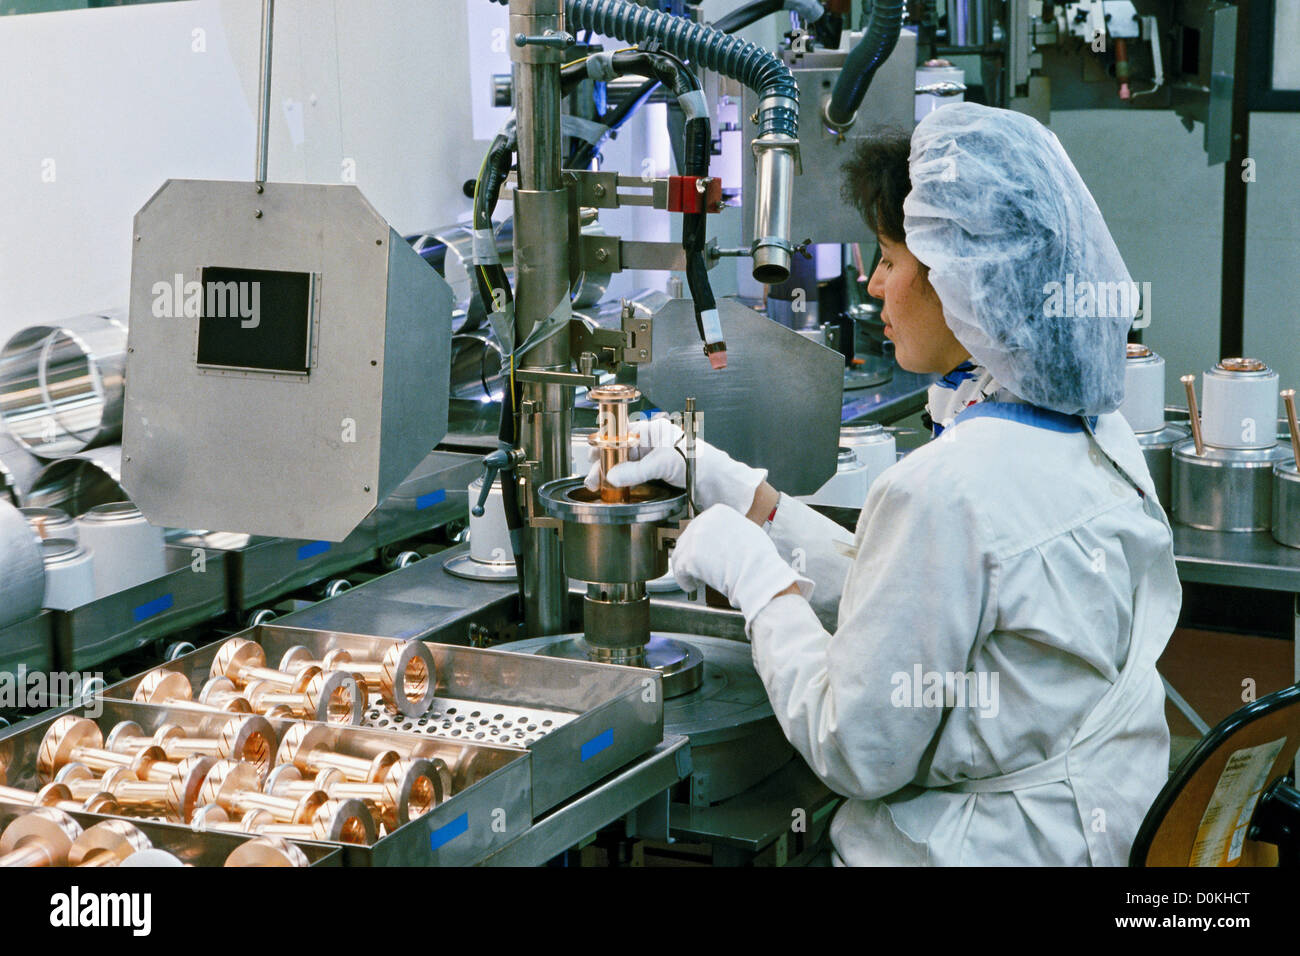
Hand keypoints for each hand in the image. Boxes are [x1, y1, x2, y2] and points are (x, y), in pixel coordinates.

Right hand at [584, 415, 767, 514]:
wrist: (721, 487)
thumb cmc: (704, 464)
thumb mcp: (665, 462)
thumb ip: (637, 470)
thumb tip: (613, 474)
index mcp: (657, 432)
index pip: (624, 433)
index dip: (607, 443)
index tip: (593, 454)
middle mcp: (655, 445)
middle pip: (622, 451)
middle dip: (606, 463)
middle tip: (593, 476)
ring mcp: (657, 462)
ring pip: (627, 466)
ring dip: (613, 475)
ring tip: (599, 485)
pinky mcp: (659, 478)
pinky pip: (636, 479)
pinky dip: (624, 484)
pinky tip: (615, 489)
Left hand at [671, 504, 812, 627]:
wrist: (757, 572)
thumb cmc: (759, 556)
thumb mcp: (747, 530)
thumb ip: (731, 529)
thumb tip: (723, 538)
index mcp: (718, 512)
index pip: (701, 526)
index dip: (701, 542)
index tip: (705, 553)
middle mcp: (704, 521)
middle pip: (687, 539)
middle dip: (691, 554)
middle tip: (698, 567)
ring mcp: (695, 539)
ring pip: (680, 554)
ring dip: (685, 567)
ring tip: (694, 578)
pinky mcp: (690, 558)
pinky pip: (680, 571)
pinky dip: (684, 580)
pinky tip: (691, 585)